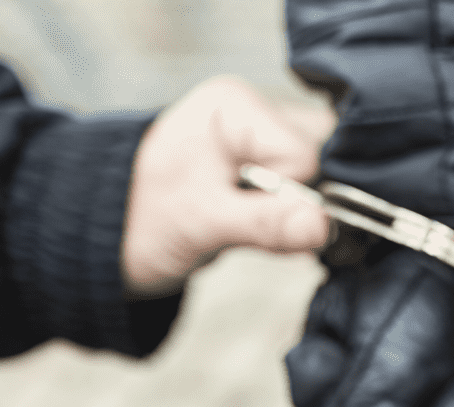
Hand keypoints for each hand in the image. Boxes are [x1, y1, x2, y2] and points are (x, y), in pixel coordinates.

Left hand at [122, 76, 329, 296]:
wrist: (113, 236)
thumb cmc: (141, 219)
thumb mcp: (201, 223)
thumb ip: (263, 223)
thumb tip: (322, 226)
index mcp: (235, 108)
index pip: (304, 154)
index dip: (294, 198)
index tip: (262, 222)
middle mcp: (257, 114)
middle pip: (324, 161)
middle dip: (306, 206)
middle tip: (262, 229)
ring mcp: (267, 141)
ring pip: (325, 179)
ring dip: (304, 217)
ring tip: (258, 228)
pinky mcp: (272, 168)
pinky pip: (314, 192)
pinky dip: (301, 220)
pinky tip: (273, 228)